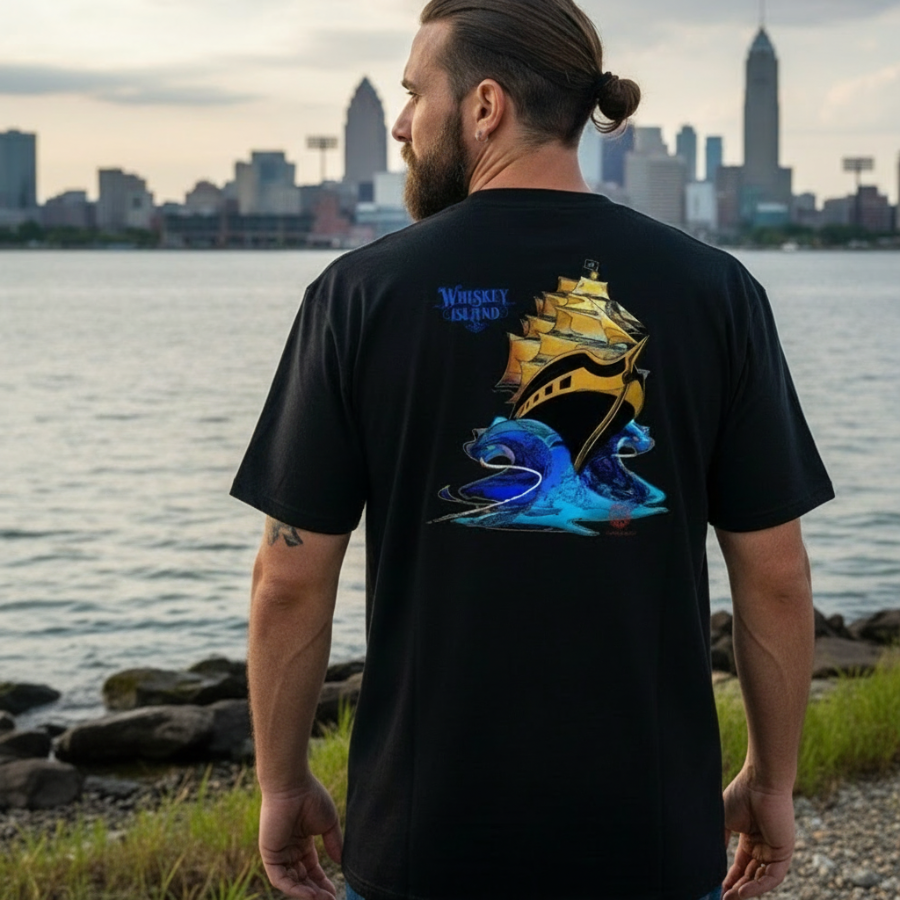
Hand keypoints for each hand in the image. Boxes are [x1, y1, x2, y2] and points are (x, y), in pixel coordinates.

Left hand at [258, 775, 343, 899]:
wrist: (293, 786)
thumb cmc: (311, 797)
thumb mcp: (328, 823)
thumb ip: (334, 843)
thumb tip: (341, 862)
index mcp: (301, 841)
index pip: (311, 868)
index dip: (322, 881)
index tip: (335, 892)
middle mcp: (289, 849)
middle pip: (302, 878)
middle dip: (316, 891)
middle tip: (330, 899)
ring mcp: (278, 853)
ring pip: (292, 882)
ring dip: (307, 893)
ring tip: (323, 899)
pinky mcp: (269, 855)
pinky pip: (280, 879)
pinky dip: (294, 889)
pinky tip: (310, 894)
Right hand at [721, 766, 794, 899]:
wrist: (759, 782)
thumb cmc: (741, 795)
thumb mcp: (724, 822)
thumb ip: (720, 841)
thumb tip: (710, 861)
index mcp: (750, 838)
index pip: (741, 865)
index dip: (730, 878)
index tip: (717, 889)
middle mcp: (764, 847)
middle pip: (750, 875)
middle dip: (736, 888)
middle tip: (722, 898)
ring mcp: (774, 850)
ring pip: (761, 879)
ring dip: (746, 891)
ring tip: (729, 897)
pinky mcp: (784, 852)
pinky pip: (772, 876)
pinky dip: (758, 886)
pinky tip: (742, 891)